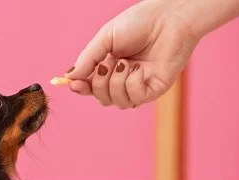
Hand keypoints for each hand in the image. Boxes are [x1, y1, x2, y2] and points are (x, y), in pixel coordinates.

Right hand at [65, 0, 199, 108]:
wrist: (168, 18)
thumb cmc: (139, 23)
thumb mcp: (105, 38)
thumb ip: (87, 59)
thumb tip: (70, 77)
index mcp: (110, 66)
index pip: (91, 86)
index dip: (81, 88)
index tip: (73, 84)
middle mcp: (123, 79)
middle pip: (101, 98)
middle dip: (98, 84)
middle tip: (107, 64)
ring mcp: (139, 86)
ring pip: (116, 102)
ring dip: (116, 83)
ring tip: (125, 63)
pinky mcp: (153, 90)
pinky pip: (134, 99)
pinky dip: (132, 84)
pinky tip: (138, 68)